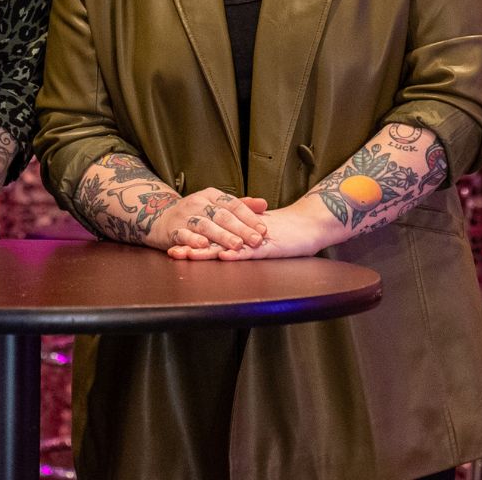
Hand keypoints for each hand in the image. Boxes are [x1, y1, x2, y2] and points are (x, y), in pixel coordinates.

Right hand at [146, 189, 268, 252]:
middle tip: (256, 240)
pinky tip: (203, 245)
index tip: (263, 229)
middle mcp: (198, 202)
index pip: (233, 204)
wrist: (158, 217)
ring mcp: (184, 216)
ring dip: (222, 235)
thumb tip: (264, 204)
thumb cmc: (195, 213)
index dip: (249, 216)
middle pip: (221, 215)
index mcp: (211, 195)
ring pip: (205, 225)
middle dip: (240, 229)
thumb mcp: (215, 204)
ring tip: (236, 245)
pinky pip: (183, 235)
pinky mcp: (172, 230)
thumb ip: (239, 205)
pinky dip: (193, 240)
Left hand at [167, 200, 338, 260]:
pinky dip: (238, 253)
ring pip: (227, 246)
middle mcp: (243, 235)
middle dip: (192, 247)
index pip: (211, 237)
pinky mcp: (269, 248)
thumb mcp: (258, 237)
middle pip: (214, 241)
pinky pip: (251, 252)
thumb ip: (242, 239)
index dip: (192, 241)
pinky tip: (224, 256)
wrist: (308, 225)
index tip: (172, 245)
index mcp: (239, 232)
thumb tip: (223, 248)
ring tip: (188, 255)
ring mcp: (255, 241)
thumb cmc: (285, 232)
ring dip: (208, 251)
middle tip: (172, 252)